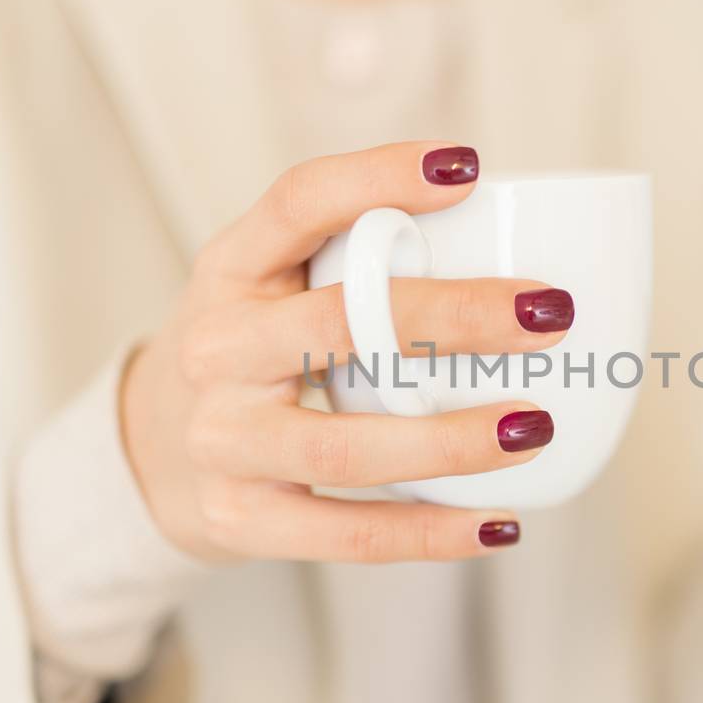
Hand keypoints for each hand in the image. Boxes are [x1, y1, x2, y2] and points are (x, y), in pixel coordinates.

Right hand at [121, 141, 573, 563]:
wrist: (153, 453)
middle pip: (337, 324)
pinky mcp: (239, 520)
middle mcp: (216, 349)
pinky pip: (348, 535)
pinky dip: (431, 533)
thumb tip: (513, 246)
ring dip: (452, 442)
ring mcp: (223, 439)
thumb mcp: (273, 287)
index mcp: (231, 269)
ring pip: (346, 448)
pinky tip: (500, 526)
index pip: (297, 203)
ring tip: (536, 426)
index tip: (469, 168)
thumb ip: (357, 261)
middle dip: (453, 316)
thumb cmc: (253, 354)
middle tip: (550, 314)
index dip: (378, 177)